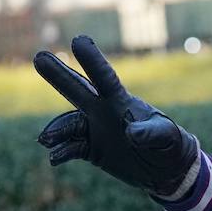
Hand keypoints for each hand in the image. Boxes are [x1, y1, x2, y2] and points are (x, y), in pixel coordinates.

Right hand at [33, 36, 199, 197]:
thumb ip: (153, 133)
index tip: (79, 40)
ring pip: (69, 123)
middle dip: (59, 75)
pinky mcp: (91, 149)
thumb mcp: (169, 138)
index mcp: (123, 102)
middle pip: (78, 90)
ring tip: (46, 139)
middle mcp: (104, 110)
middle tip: (39, 57)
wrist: (167, 170)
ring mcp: (95, 128)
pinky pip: (71, 147)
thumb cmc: (172, 145)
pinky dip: (61, 151)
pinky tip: (55, 157)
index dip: (93, 60)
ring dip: (57, 129)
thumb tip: (132, 133)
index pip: (106, 78)